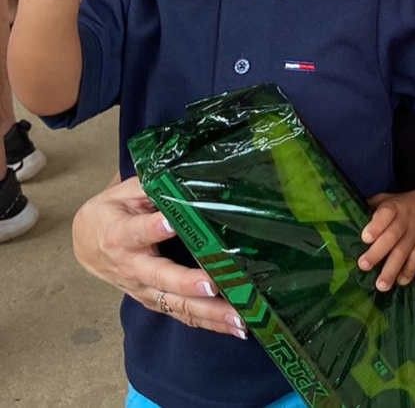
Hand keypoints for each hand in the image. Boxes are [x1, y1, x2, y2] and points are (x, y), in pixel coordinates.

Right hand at [73, 176, 246, 338]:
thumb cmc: (114, 211)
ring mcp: (144, 289)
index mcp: (121, 234)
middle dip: (188, 283)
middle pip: (161, 278)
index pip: (136, 232)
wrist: (87, 243)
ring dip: (209, 313)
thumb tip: (185, 175)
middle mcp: (132, 267)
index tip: (170, 223)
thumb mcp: (125, 191)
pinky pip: (183, 314)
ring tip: (239, 317)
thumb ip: (151, 185)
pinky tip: (237, 327)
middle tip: (213, 285)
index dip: (152, 228)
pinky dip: (210, 323)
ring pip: (177, 304)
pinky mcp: (155, 301)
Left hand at [357, 189, 414, 291]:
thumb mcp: (392, 199)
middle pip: (392, 236)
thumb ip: (374, 206)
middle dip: (377, 252)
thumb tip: (349, 213)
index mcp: (396, 207)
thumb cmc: (408, 205)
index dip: (376, 225)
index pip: (386, 213)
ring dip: (392, 269)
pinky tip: (400, 281)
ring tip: (380, 285)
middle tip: (364, 265)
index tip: (365, 237)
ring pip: (404, 252)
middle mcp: (407, 220)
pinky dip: (409, 271)